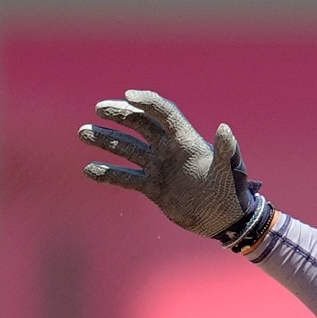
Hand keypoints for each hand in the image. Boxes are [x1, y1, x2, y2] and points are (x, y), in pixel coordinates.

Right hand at [79, 90, 254, 238]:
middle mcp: (169, 149)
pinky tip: (89, 170)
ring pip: (127, 148)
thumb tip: (225, 128)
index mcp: (187, 140)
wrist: (225, 222)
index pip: (164, 113)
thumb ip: (227, 150)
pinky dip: (108, 173)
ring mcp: (159, 167)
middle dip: (120, 114)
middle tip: (99, 109)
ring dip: (106, 139)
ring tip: (83, 132)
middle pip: (140, 124)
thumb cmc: (232, 193)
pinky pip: (126, 177)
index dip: (147, 101)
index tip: (128, 95)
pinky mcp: (153, 187)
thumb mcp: (230, 171)